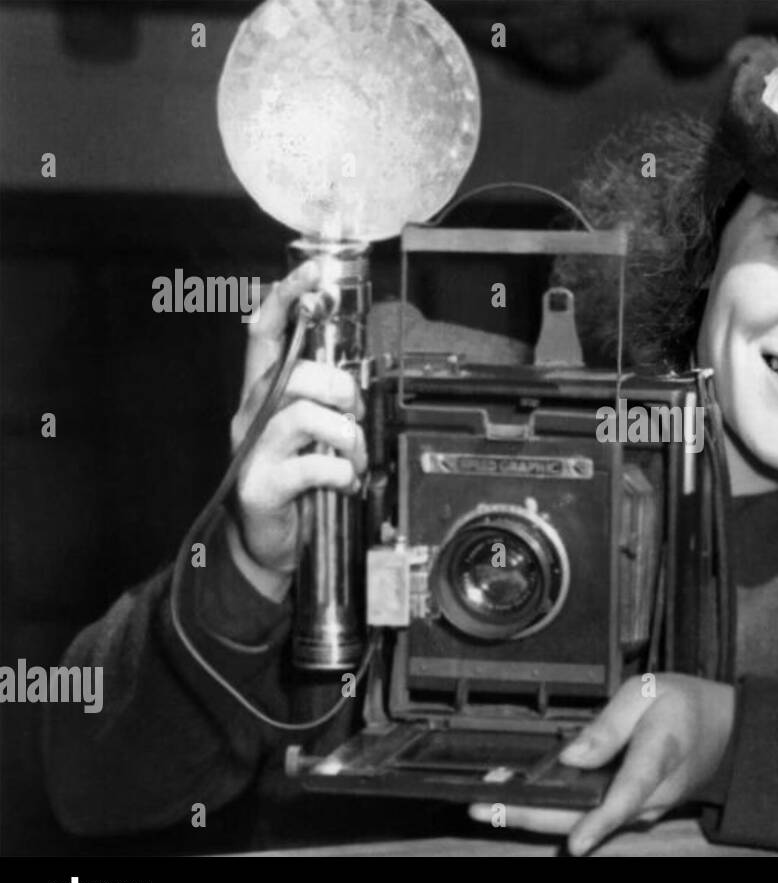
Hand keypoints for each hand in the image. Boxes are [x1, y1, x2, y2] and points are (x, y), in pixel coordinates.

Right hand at [227, 260, 367, 601]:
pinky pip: (314, 463)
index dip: (286, 299)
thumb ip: (323, 402)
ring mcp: (252, 450)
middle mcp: (251, 416)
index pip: (265, 334)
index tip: (312, 272)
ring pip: (306, 415)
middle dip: (340, 391)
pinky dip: (341, 472)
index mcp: (263, 396)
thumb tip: (355, 380)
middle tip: (354, 420)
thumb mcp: (309, 435)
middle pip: (296, 374)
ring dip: (346, 437)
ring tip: (352, 459)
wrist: (268, 545)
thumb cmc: (294, 483)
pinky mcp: (260, 485)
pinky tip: (343, 482)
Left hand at [469, 673, 735, 855]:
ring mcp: (640, 808)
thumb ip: (609, 724)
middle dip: (533, 815)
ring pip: (583, 820)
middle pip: (589, 818)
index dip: (600, 821)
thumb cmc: (685, 705)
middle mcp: (649, 796)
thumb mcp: (648, 692)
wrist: (723, 730)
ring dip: (535, 812)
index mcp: (659, 756)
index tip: (577, 843)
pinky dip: (552, 807)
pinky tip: (517, 796)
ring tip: (485, 798)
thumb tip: (571, 756)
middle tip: (483, 805)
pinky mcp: (629, 810)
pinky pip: (589, 814)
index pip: (628, 794)